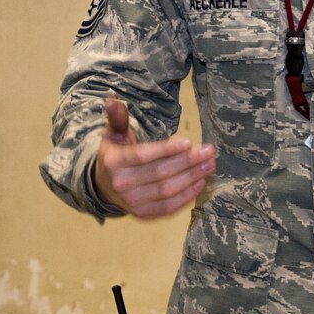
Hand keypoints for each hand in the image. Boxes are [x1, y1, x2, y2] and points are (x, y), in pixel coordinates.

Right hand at [91, 98, 215, 218]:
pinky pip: (168, 206)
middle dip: (188, 162)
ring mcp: (131, 202)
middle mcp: (121, 184)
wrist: (104, 186)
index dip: (167, 150)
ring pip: (167, 190)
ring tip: (209, 165)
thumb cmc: (115, 155)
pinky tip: (200, 183)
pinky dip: (186, 196)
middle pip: (160, 173)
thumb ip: (117, 118)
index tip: (188, 142)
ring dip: (192, 178)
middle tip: (208, 152)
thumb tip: (112, 99)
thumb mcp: (113, 135)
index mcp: (113, 162)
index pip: (143, 156)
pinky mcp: (142, 214)